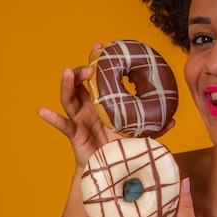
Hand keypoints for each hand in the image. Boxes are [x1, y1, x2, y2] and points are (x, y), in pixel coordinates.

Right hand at [38, 42, 174, 170]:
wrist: (110, 171)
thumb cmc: (121, 148)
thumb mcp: (139, 135)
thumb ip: (154, 127)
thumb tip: (173, 120)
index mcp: (103, 103)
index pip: (98, 78)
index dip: (97, 61)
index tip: (100, 45)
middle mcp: (88, 108)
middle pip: (80, 83)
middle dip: (83, 70)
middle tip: (91, 65)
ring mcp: (79, 120)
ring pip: (68, 98)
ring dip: (67, 84)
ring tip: (67, 72)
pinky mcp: (74, 134)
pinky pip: (62, 125)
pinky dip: (52, 118)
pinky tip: (42, 111)